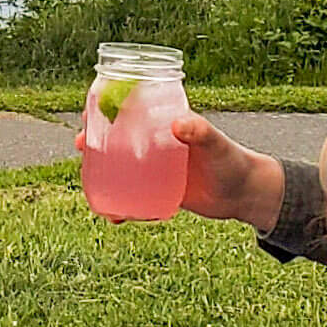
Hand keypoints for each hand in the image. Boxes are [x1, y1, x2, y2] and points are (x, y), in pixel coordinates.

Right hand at [73, 112, 283, 231]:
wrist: (246, 194)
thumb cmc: (233, 160)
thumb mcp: (215, 144)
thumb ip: (200, 132)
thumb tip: (178, 124)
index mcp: (166, 125)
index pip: (130, 111)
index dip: (106, 110)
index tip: (88, 114)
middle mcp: (157, 145)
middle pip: (117, 139)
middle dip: (95, 141)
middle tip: (80, 146)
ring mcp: (157, 170)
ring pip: (121, 168)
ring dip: (102, 174)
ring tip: (91, 186)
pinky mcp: (161, 192)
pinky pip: (134, 197)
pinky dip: (121, 206)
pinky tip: (114, 216)